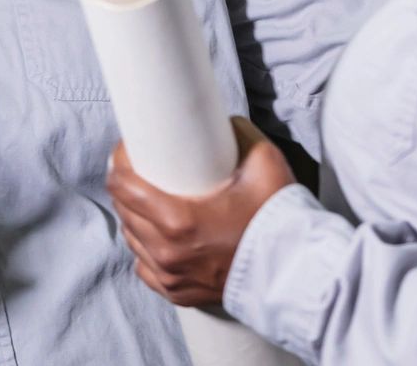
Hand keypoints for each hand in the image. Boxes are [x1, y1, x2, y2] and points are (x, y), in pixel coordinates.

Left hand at [107, 116, 293, 308]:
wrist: (296, 272)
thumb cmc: (278, 219)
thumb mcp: (263, 162)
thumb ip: (238, 133)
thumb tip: (222, 123)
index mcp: (177, 220)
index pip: (122, 186)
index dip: (120, 162)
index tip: (128, 150)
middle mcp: (167, 251)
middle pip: (124, 210)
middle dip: (127, 186)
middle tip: (141, 169)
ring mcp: (170, 276)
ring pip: (132, 238)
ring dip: (134, 217)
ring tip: (147, 199)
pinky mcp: (177, 293)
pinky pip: (145, 267)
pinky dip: (146, 249)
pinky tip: (156, 236)